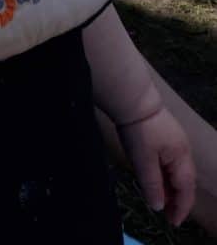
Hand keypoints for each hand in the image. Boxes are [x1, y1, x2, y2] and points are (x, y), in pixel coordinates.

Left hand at [118, 105, 195, 225]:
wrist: (133, 98)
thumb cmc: (139, 130)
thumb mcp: (143, 161)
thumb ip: (152, 185)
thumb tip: (158, 207)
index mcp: (181, 158)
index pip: (186, 189)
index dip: (181, 208)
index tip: (173, 222)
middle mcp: (183, 150)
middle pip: (185, 181)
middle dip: (177, 199)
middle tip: (167, 214)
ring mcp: (175, 140)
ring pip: (177, 171)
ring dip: (170, 187)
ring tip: (160, 199)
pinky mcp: (165, 134)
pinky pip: (170, 160)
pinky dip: (165, 174)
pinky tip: (155, 177)